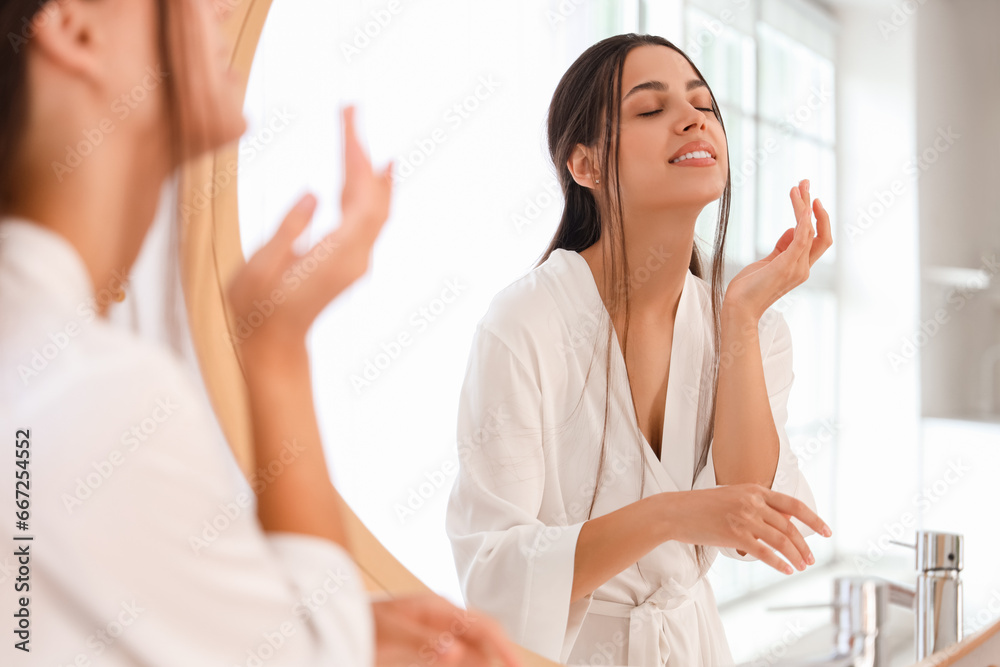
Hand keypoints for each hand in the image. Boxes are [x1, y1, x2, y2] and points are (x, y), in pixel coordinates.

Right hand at [226, 106, 392, 353]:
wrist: (272, 347)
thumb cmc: (257, 309)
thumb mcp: (261, 266)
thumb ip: (289, 229)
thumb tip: (313, 193)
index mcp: (336, 255)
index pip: (358, 195)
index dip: (356, 154)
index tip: (349, 119)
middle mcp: (356, 258)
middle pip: (373, 196)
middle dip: (364, 152)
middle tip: (353, 110)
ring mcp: (357, 261)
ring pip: (377, 208)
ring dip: (370, 169)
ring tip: (362, 133)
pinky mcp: (350, 262)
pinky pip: (371, 219)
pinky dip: (372, 190)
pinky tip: (373, 174)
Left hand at [373, 593, 522, 666]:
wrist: (335, 619)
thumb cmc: (360, 623)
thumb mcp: (391, 633)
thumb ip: (423, 642)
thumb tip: (456, 651)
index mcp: (438, 609)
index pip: (483, 627)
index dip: (504, 648)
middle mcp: (441, 618)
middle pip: (480, 640)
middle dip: (495, 659)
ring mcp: (434, 631)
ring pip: (469, 652)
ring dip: (479, 662)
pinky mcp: (426, 645)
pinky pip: (453, 657)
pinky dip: (464, 664)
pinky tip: (465, 666)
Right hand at [661, 484, 831, 573]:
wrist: (675, 512)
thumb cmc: (701, 506)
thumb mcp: (732, 496)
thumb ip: (756, 504)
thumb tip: (780, 521)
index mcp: (754, 490)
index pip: (793, 505)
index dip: (813, 519)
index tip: (826, 531)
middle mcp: (752, 502)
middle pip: (789, 526)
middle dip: (804, 545)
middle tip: (810, 559)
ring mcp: (744, 518)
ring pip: (781, 540)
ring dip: (795, 556)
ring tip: (800, 567)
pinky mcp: (734, 534)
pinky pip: (764, 552)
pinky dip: (778, 562)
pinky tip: (785, 570)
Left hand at [723, 179, 831, 320]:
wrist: (738, 308)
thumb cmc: (748, 288)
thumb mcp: (767, 262)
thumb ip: (782, 248)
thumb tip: (792, 230)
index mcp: (799, 267)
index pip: (816, 239)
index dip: (814, 218)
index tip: (806, 198)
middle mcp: (803, 267)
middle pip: (821, 233)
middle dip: (815, 206)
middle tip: (805, 183)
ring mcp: (797, 268)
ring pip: (812, 231)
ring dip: (806, 206)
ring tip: (799, 186)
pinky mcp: (787, 265)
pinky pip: (803, 237)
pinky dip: (804, 218)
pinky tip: (801, 202)